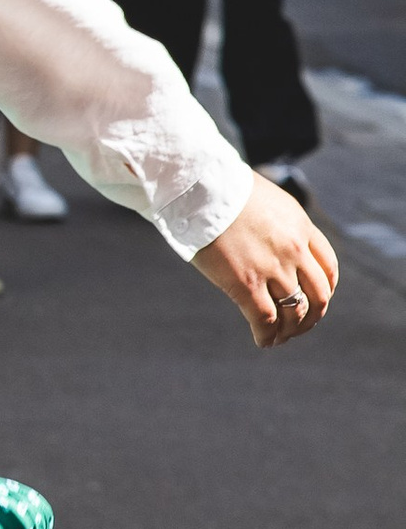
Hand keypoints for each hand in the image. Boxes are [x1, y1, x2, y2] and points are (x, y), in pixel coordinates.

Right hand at [192, 178, 338, 347]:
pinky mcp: (246, 283)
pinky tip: (262, 341)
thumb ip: (274, 223)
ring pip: (294, 311)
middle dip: (312, 315)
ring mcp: (272, 267)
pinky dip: (267, 336)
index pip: (327, 266)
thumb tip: (264, 239)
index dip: (325, 288)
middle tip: (299, 325)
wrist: (199, 187)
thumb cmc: (220, 188)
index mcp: (300, 225)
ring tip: (279, 337)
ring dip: (290, 330)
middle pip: (318, 294)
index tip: (315, 299)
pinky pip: (265, 319)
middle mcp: (293, 248)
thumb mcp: (263, 200)